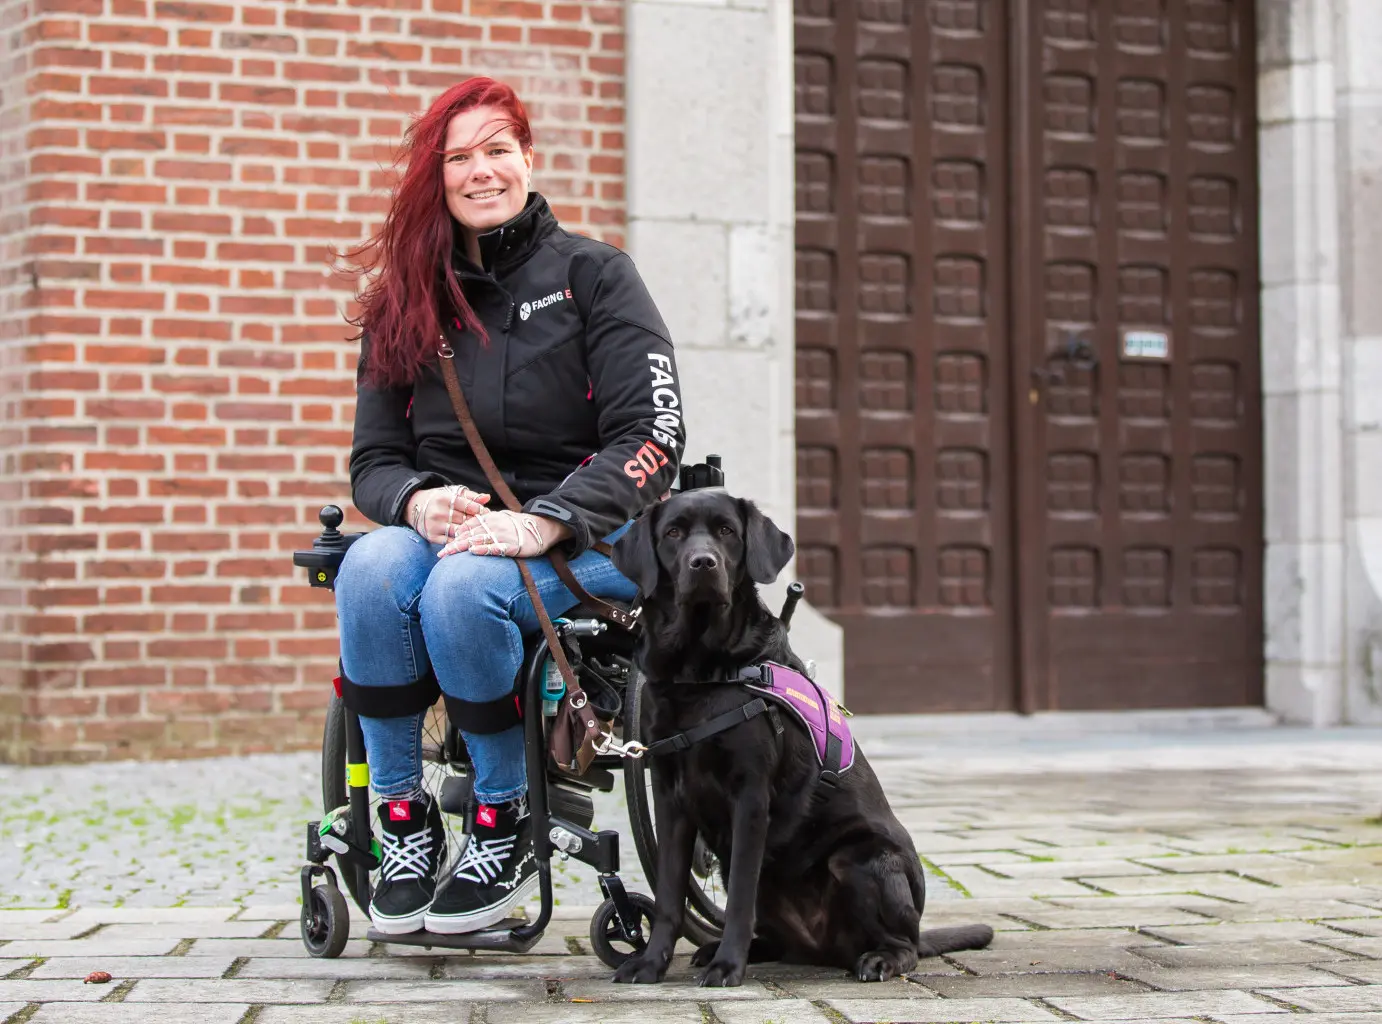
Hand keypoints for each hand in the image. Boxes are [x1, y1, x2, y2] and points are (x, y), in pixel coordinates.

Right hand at [407, 485, 489, 543]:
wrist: (414, 506)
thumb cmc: (439, 499)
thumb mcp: (453, 493)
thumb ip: (470, 496)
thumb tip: (487, 497)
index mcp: (444, 498)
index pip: (468, 506)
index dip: (480, 511)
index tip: (487, 514)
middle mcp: (438, 512)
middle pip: (464, 520)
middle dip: (477, 523)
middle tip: (487, 525)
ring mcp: (434, 525)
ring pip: (459, 532)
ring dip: (470, 533)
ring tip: (480, 534)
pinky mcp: (432, 536)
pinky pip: (450, 542)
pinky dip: (460, 542)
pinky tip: (468, 541)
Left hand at [437, 511, 573, 558]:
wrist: (542, 526)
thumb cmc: (520, 524)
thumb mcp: (502, 518)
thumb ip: (488, 523)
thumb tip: (473, 529)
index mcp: (491, 518)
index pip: (469, 525)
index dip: (457, 534)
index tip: (446, 543)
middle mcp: (494, 525)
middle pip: (470, 535)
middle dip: (454, 545)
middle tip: (441, 554)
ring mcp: (503, 535)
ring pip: (479, 540)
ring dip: (463, 547)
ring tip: (449, 554)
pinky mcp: (512, 545)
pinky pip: (495, 547)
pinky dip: (484, 549)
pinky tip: (473, 552)